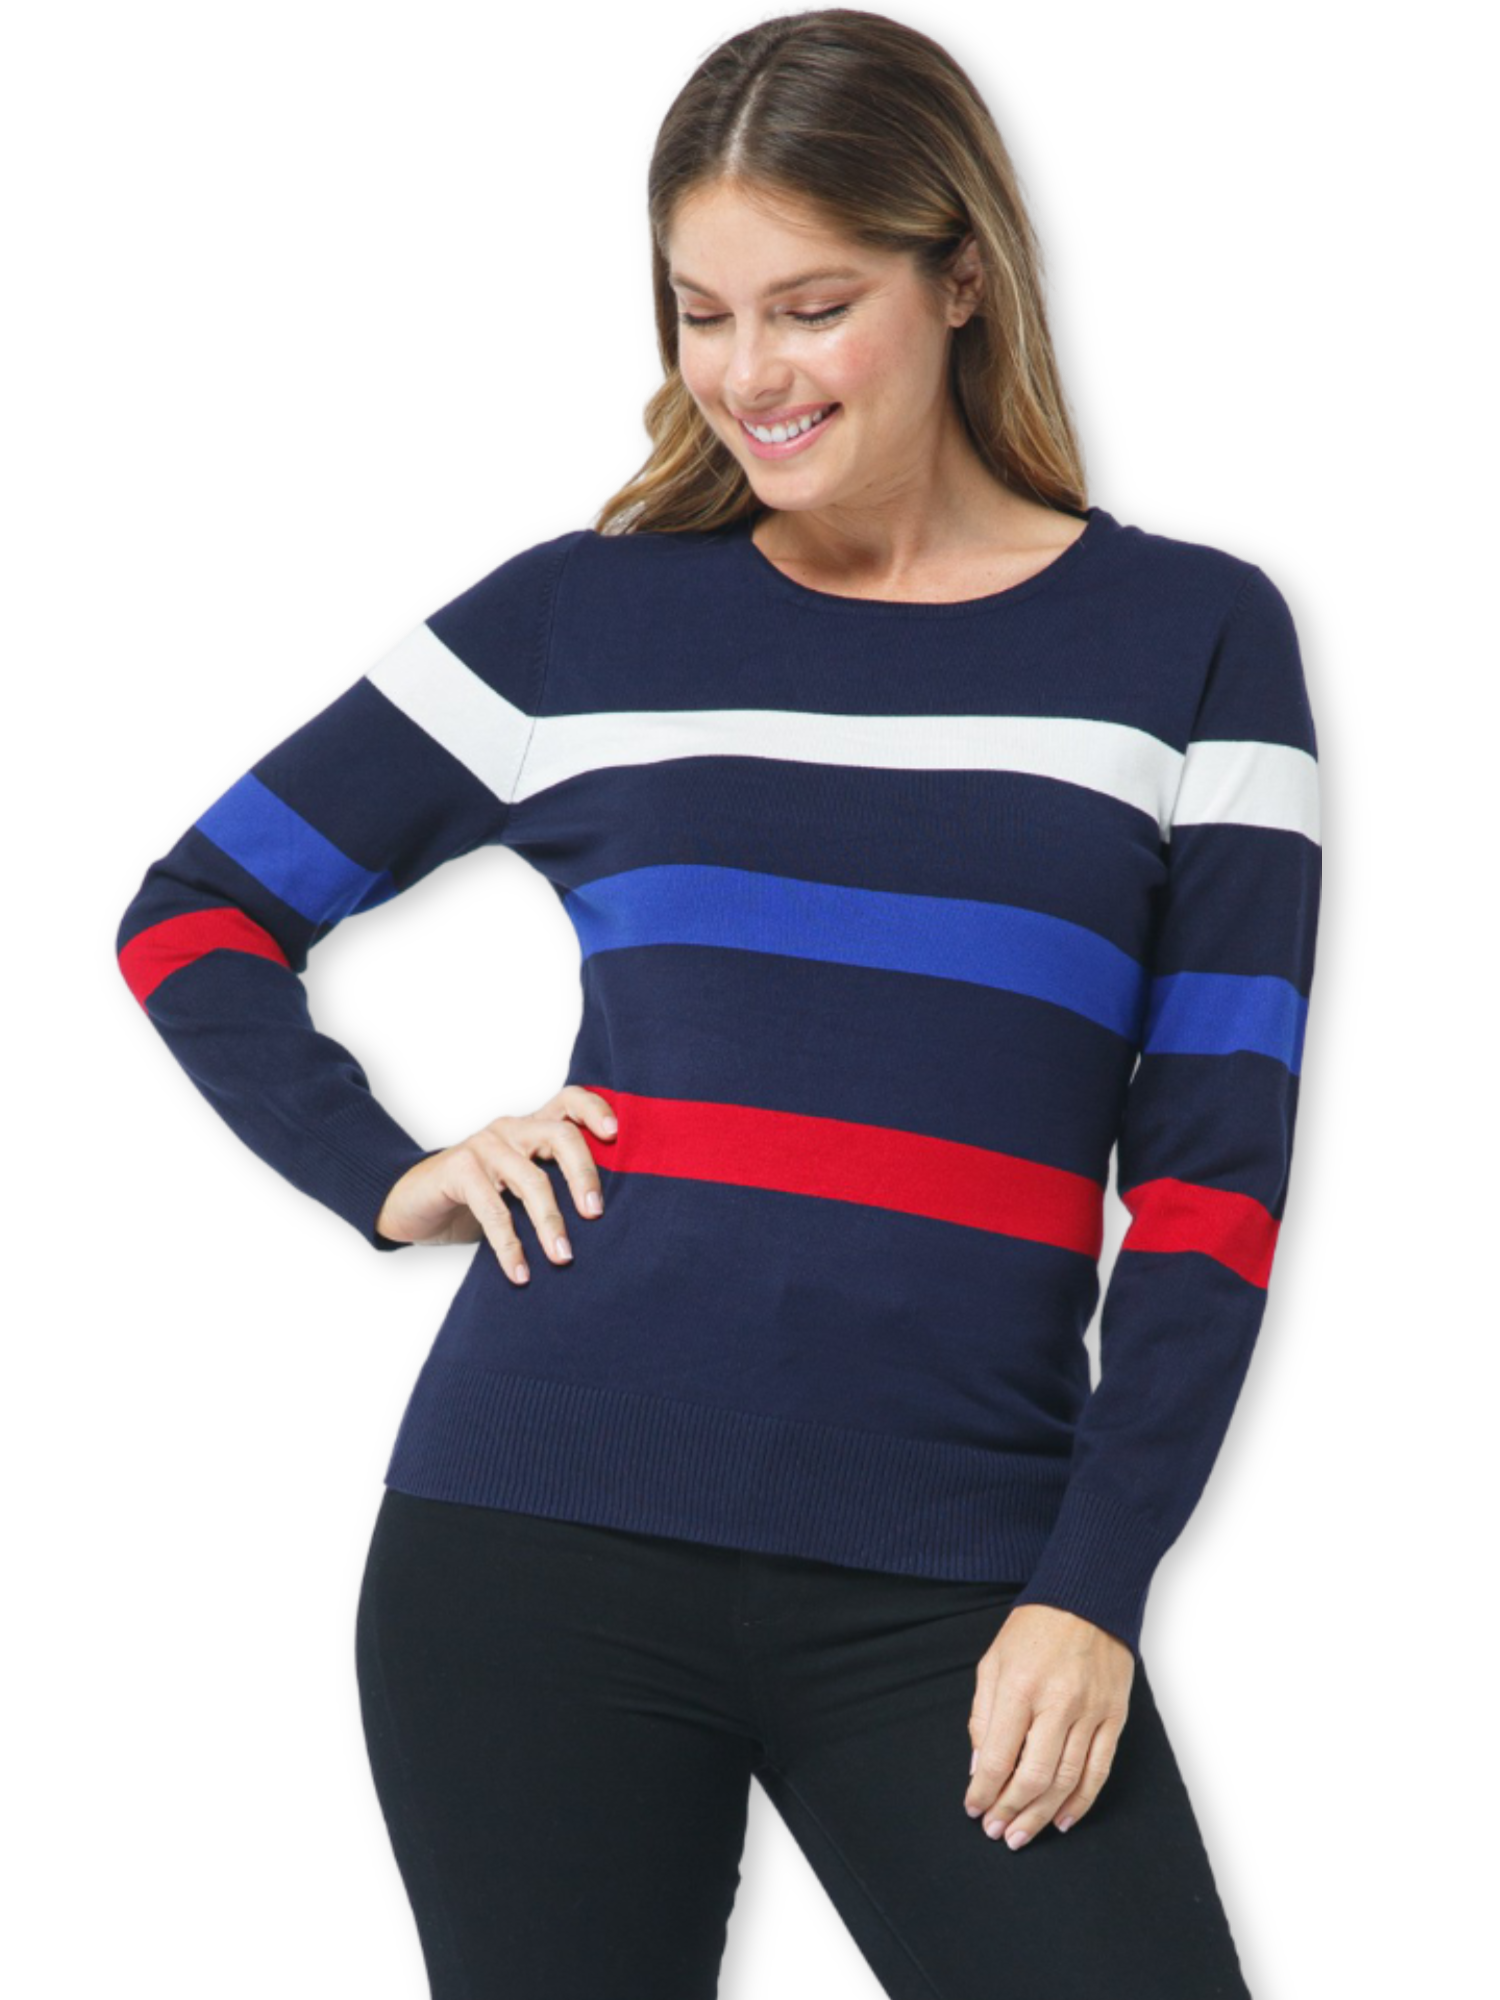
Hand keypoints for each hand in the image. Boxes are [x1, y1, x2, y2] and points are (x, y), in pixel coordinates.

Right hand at [374, 1085, 618, 1280]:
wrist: (411, 1204)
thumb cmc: (475, 1198)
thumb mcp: (517, 1186)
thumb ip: (553, 1187)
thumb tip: (604, 1219)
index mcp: (530, 1127)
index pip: (569, 1101)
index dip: (595, 1110)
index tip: (616, 1134)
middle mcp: (511, 1129)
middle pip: (561, 1136)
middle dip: (584, 1175)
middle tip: (595, 1214)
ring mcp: (485, 1146)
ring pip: (532, 1180)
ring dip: (550, 1223)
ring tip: (563, 1257)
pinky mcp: (459, 1169)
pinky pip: (494, 1210)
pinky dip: (510, 1246)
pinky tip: (520, 1273)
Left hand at [962, 1602, 1133, 1847]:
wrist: (1088, 1597)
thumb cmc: (1034, 1629)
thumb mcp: (993, 1661)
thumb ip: (982, 1715)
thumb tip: (977, 1767)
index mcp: (1020, 1686)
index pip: (997, 1756)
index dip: (983, 1791)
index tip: (973, 1808)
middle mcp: (1057, 1703)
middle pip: (1033, 1777)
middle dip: (1010, 1811)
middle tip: (996, 1832)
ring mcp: (1091, 1712)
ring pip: (1066, 1781)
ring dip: (1041, 1816)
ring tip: (1022, 1835)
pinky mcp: (1114, 1717)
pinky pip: (1099, 1771)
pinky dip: (1081, 1802)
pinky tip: (1064, 1820)